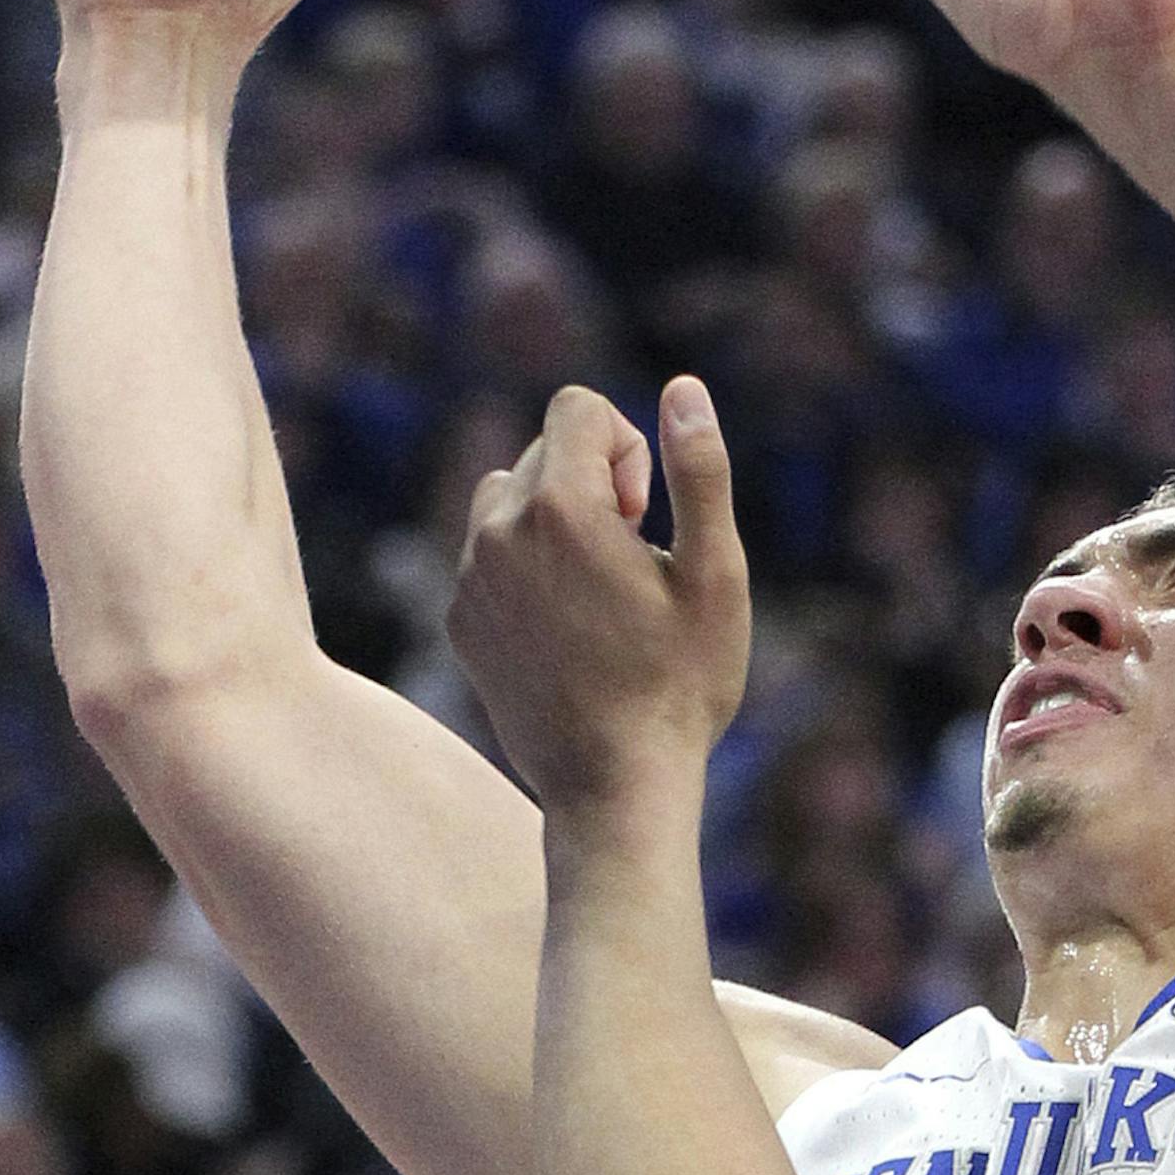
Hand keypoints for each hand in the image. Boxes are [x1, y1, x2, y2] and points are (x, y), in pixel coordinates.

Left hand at [447, 379, 751, 811]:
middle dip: (596, 485)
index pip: (578, 407)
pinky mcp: (459, 618)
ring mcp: (469, 577)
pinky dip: (527, 568)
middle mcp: (499, 531)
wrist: (614, 786)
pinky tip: (568, 630)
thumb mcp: (716, 573)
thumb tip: (684, 387)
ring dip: (555, 521)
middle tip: (633, 563)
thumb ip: (699, 470)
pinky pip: (488, 553)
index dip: (626, 447)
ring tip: (597, 592)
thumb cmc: (681, 682)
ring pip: (509, 497)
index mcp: (562, 508)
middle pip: (546, 450)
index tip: (644, 515)